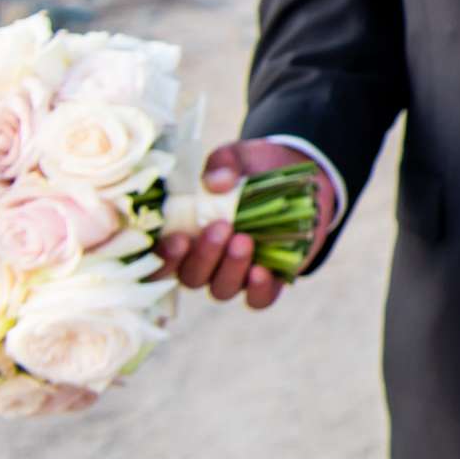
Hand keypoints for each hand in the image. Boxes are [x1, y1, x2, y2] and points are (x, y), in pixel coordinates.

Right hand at [153, 140, 338, 310]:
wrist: (299, 176)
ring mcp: (236, 273)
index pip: (161, 260)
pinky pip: (259, 300)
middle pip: (192, 277)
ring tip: (244, 241)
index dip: (164, 258)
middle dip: (204, 256)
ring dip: (230, 269)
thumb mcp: (235, 158)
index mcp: (185, 235)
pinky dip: (258, 290)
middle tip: (220, 228)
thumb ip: (222, 166)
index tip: (177, 239)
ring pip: (222, 289)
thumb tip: (216, 182)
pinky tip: (262, 272)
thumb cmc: (252, 169)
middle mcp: (205, 261)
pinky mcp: (269, 280)